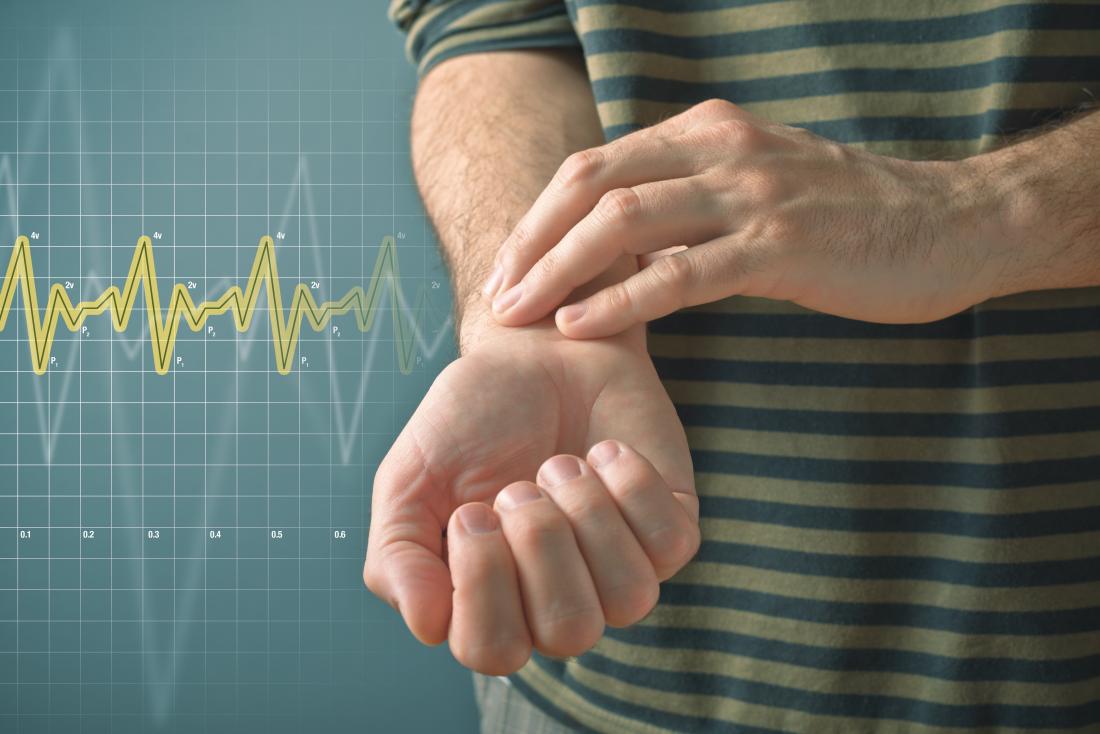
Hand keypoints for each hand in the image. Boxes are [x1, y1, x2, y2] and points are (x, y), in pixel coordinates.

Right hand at [363, 321, 697, 674]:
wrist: (535, 354)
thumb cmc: (470, 421)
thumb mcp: (409, 480)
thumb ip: (398, 555)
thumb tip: (427, 625)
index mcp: (491, 601)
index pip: (493, 652)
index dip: (483, 584)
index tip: (471, 511)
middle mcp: (558, 600)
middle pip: (567, 632)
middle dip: (540, 543)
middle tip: (518, 484)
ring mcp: (619, 570)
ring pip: (628, 598)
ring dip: (588, 516)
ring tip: (562, 464)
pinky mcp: (670, 533)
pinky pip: (671, 545)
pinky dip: (631, 486)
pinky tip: (604, 452)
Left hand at [483, 99, 1005, 336]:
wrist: (952, 223)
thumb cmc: (848, 217)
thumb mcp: (756, 188)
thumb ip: (691, 201)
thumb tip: (623, 243)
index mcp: (706, 132)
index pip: (595, 165)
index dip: (540, 216)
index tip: (508, 266)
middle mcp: (719, 149)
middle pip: (592, 182)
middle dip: (531, 240)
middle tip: (494, 293)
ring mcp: (751, 193)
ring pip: (624, 221)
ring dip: (556, 269)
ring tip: (516, 314)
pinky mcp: (781, 246)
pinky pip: (679, 274)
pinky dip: (619, 299)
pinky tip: (579, 325)